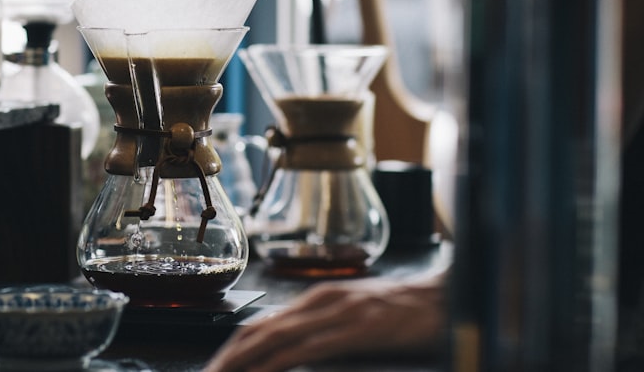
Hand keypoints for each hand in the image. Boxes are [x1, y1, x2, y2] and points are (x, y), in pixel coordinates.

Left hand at [204, 270, 445, 371]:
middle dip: (226, 357)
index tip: (214, 368)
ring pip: (273, 339)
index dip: (232, 347)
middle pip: (257, 330)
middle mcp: (318, 301)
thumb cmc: (404, 313)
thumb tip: (292, 353)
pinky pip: (306, 349)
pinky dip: (276, 363)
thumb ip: (323, 331)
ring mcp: (336, 313)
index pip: (260, 324)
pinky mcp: (355, 329)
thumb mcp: (354, 318)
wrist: (447, 296)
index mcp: (316, 299)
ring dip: (241, 362)